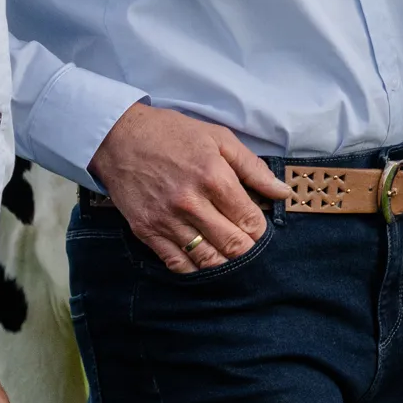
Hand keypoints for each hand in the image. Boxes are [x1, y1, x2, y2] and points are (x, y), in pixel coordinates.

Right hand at [93, 101, 287, 272]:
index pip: (250, 220)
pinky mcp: (147, 231)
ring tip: (230, 256)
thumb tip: (283, 192)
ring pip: (208, 259)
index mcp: (214, 177)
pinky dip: (195, 269)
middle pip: (233, 245)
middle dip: (247, 249)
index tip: (258, 228)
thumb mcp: (219, 139)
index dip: (260, 229)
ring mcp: (167, 220)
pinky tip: (203, 261)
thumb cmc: (172, 134)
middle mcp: (192, 203)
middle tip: (248, 245)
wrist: (118, 137)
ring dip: (225, 263)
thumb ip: (253, 168)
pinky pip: (177, 264)